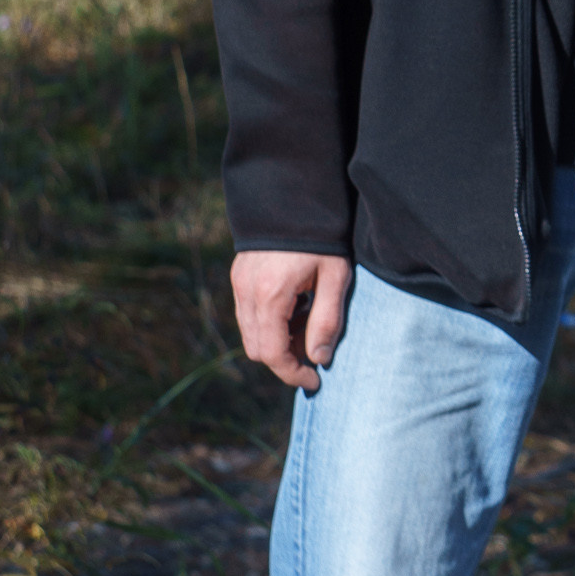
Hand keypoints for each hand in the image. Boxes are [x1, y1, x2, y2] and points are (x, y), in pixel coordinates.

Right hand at [232, 250, 352, 391]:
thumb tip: (318, 359)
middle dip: (285, 360)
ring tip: (308, 326)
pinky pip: (248, 314)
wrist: (294, 194)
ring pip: (250, 333)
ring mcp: (239, 284)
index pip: (274, 354)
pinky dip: (269, 323)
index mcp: (272, 295)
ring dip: (276, 342)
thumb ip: (327, 320)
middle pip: (257, 349)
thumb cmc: (323, 236)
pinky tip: (296, 308)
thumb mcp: (336, 277)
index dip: (293, 374)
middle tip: (314, 354)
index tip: (315, 381)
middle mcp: (248, 292)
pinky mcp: (239, 276)